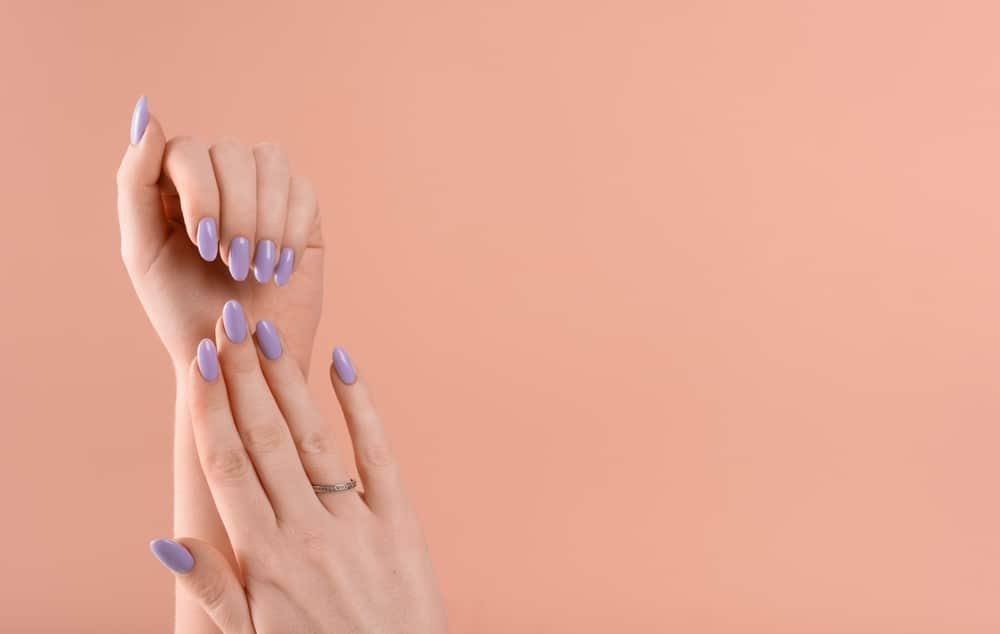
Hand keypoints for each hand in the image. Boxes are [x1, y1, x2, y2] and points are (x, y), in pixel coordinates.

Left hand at [116, 96, 323, 372]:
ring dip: (266, 220)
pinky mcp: (304, 212)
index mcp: (175, 184)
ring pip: (272, 163)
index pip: (188, 150)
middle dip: (236, 212)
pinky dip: (292, 230)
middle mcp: (220, 179)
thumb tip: (146, 113)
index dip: (202, 191)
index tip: (203, 245)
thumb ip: (135, 183)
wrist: (240, 357)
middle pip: (233, 153)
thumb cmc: (184, 312)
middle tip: (233, 265)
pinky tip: (280, 267)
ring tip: (256, 269)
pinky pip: (304, 191)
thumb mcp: (143, 252)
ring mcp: (265, 192)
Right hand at [149, 302, 447, 632]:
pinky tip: (343, 362)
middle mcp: (305, 529)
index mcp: (263, 557)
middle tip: (228, 321)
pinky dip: (360, 406)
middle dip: (242, 376)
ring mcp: (355, 520)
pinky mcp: (398, 520)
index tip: (198, 359)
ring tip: (267, 335)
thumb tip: (164, 542)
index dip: (210, 407)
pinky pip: (377, 453)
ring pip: (312, 438)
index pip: (226, 465)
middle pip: (264, 438)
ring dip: (288, 382)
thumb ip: (212, 588)